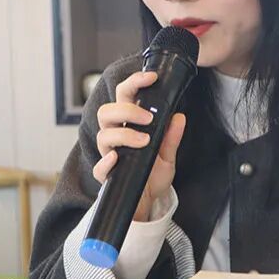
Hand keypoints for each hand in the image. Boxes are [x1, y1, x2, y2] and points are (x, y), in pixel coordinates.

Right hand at [93, 70, 185, 221]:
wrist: (147, 201)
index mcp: (129, 124)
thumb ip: (172, 137)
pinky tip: (118, 158)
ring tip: (145, 140)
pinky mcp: (107, 174)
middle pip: (107, 111)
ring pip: (103, 134)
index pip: (124, 95)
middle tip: (148, 117)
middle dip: (126, 109)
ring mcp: (109, 153)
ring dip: (124, 133)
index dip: (134, 82)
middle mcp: (115, 135)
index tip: (152, 77)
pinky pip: (99, 166)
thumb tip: (179, 117)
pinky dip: (107, 161)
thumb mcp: (168, 156)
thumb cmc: (153, 174)